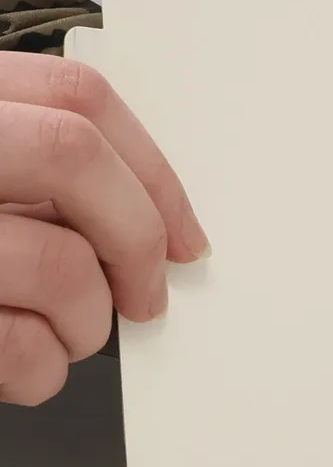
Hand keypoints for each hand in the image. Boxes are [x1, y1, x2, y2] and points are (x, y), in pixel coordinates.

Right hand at [0, 56, 206, 405]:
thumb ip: (29, 175)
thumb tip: (148, 224)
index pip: (74, 96)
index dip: (151, 169)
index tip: (183, 233)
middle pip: (71, 154)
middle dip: (135, 235)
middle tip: (146, 292)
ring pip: (55, 262)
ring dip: (88, 320)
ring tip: (65, 335)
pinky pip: (16, 346)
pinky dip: (40, 371)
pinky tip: (22, 367)